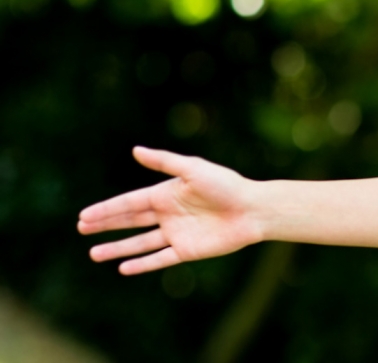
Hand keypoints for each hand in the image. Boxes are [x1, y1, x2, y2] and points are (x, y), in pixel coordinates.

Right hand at [79, 146, 264, 274]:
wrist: (254, 209)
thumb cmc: (227, 185)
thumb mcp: (193, 169)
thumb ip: (165, 163)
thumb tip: (135, 150)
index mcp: (167, 193)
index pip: (129, 203)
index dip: (107, 209)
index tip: (84, 216)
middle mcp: (169, 214)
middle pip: (130, 221)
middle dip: (106, 225)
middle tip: (81, 229)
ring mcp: (177, 233)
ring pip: (140, 243)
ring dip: (118, 248)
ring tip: (93, 254)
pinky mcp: (188, 250)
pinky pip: (160, 259)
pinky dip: (142, 264)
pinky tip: (123, 268)